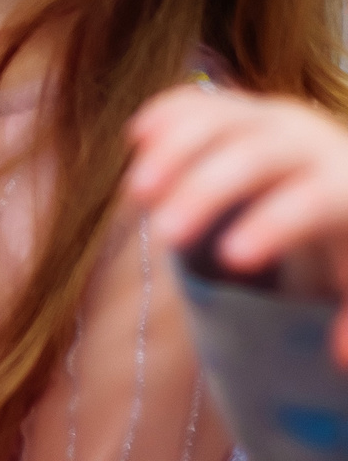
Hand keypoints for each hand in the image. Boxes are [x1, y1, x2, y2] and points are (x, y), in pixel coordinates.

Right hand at [127, 85, 347, 361]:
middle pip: (253, 156)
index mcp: (342, 181)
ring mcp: (262, 115)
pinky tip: (134, 138)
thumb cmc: (345, 232)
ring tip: (135, 196)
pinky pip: (196, 102)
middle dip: (206, 192)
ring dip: (173, 152)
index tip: (234, 263)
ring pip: (216, 120)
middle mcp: (305, 138)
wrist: (339, 167)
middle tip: (163, 237)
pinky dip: (165, 114)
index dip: (273, 226)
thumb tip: (340, 357)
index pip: (309, 199)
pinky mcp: (230, 107)